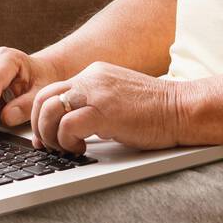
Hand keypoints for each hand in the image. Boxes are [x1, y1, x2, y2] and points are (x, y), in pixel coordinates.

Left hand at [0, 61, 180, 155]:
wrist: (183, 109)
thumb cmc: (157, 112)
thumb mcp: (118, 99)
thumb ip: (95, 104)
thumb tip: (71, 125)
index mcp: (94, 74)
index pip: (52, 90)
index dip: (42, 116)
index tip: (46, 136)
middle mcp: (91, 78)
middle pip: (43, 98)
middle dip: (39, 126)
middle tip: (49, 146)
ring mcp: (97, 92)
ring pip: (49, 110)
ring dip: (51, 135)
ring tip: (66, 148)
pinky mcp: (103, 111)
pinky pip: (67, 125)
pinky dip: (67, 141)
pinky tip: (82, 149)